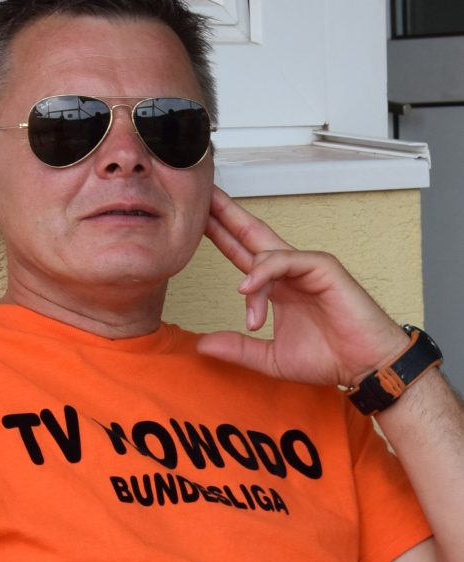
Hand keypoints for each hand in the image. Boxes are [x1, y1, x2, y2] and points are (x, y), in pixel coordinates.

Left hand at [196, 187, 407, 386]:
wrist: (365, 366)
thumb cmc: (328, 358)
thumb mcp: (270, 357)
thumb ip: (238, 348)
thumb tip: (201, 344)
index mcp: (277, 286)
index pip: (242, 253)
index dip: (220, 235)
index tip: (196, 222)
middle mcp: (290, 270)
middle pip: (251, 233)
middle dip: (226, 214)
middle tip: (203, 195)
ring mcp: (307, 265)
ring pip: (264, 252)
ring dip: (250, 281)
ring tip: (250, 314)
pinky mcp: (324, 266)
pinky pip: (286, 260)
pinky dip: (264, 272)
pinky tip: (249, 288)